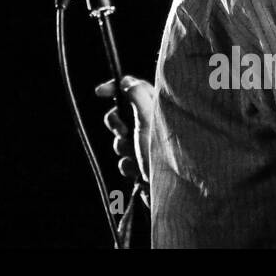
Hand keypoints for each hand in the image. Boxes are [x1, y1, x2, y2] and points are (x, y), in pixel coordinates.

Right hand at [95, 75, 153, 198]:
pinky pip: (124, 160)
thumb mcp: (148, 120)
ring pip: (120, 139)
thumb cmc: (164, 154)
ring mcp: (148, 145)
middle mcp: (154, 124)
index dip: (115, 87)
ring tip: (137, 158)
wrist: (175, 194)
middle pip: (122, 113)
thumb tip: (127, 81)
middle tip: (123, 132)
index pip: (134, 87)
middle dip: (116, 124)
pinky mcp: (144, 164)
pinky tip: (139, 173)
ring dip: (123, 148)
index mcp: (159, 108)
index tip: (100, 93)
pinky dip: (128, 166)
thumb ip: (137, 96)